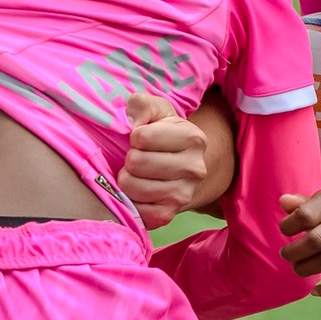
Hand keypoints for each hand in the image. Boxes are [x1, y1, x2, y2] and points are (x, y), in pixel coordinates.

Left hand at [117, 94, 207, 229]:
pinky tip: (137, 192)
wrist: (181, 169)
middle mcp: (194, 169)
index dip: (135, 136)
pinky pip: (135, 210)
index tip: (142, 140)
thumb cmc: (163, 135)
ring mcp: (183, 195)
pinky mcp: (168, 215)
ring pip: (131, 187)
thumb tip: (133, 121)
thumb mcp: (157, 112)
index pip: (142, 136)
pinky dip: (129, 200)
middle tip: (138, 158)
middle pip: (136, 162)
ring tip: (136, 174)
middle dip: (130, 158)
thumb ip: (143, 104)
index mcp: (193, 138)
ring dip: (126, 179)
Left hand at [278, 188, 320, 297]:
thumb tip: (283, 202)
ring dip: (306, 269)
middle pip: (315, 241)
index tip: (286, 232)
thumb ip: (303, 203)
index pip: (305, 215)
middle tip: (287, 255)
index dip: (288, 227)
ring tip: (298, 268)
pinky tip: (316, 291)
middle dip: (293, 253)